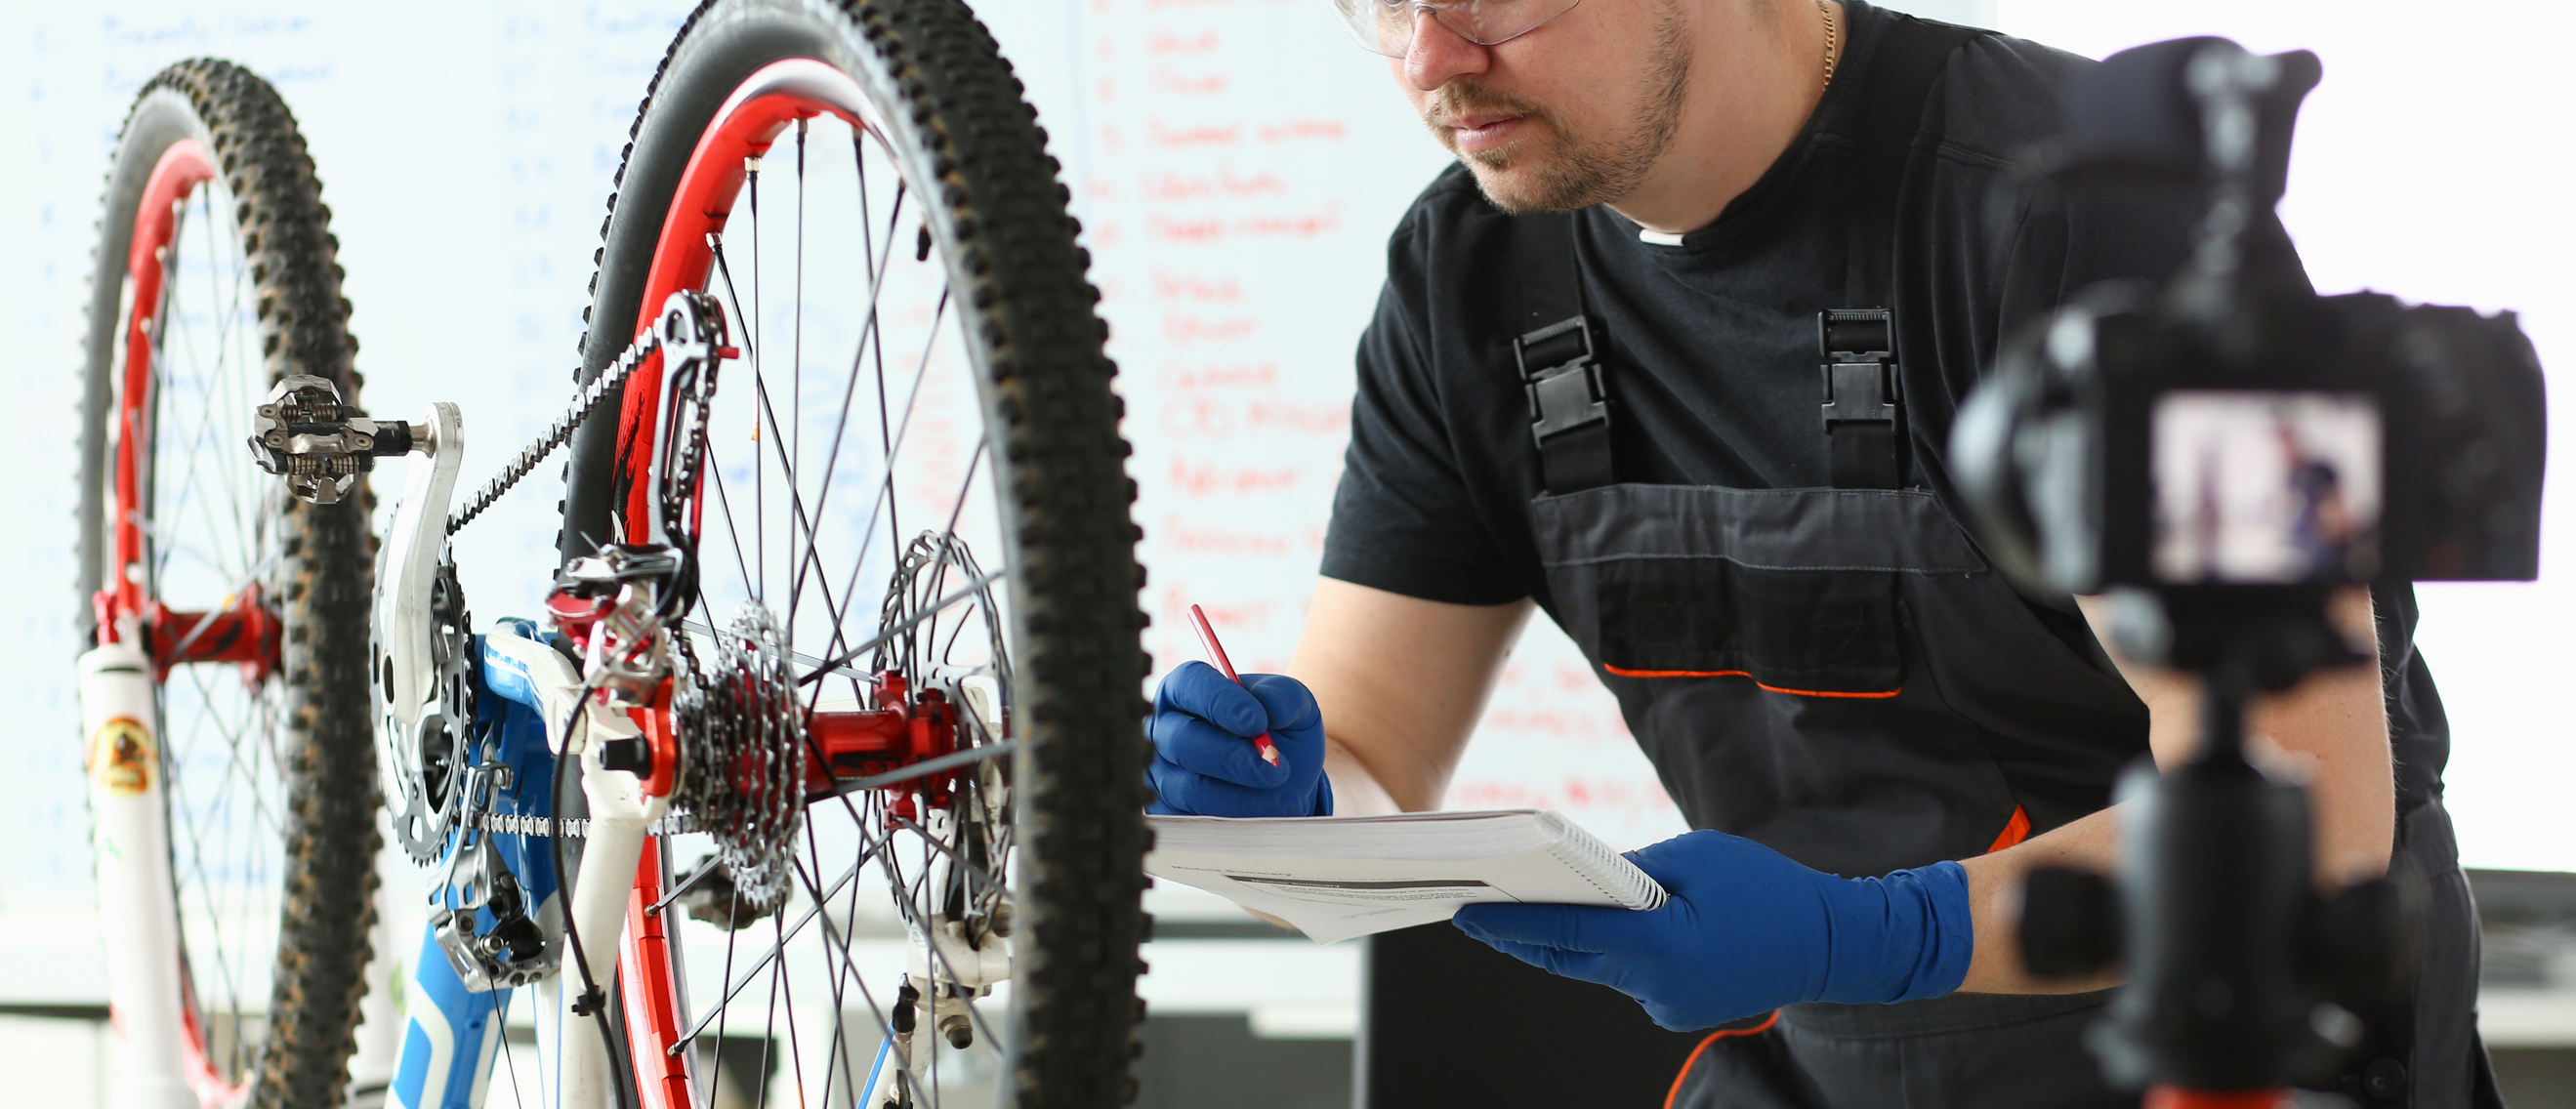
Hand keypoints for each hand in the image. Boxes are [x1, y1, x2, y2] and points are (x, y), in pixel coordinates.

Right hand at [1147, 662, 1331, 816]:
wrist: (1286, 782)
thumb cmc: (1281, 733)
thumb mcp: (1295, 706)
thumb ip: (1285, 696)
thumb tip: (1269, 705)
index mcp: (1188, 691)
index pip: (1189, 684)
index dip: (1220, 701)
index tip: (1257, 722)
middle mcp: (1167, 730)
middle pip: (1182, 740)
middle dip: (1233, 758)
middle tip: (1276, 769)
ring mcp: (1164, 775)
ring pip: (1190, 788)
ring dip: (1242, 797)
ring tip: (1287, 799)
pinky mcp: (1172, 814)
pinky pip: (1194, 824)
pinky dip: (1236, 822)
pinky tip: (1269, 817)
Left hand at [1451, 830, 1971, 1030]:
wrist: (1831, 945)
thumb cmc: (1768, 891)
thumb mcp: (1695, 856)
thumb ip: (1633, 869)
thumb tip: (1585, 879)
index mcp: (1660, 946)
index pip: (1567, 931)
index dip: (1510, 922)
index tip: (1467, 912)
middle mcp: (1656, 988)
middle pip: (1569, 957)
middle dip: (1521, 933)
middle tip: (1476, 909)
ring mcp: (1666, 1007)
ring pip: (1595, 969)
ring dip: (1565, 941)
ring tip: (1522, 907)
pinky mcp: (1676, 1011)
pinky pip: (1626, 977)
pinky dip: (1606, 952)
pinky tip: (1592, 925)